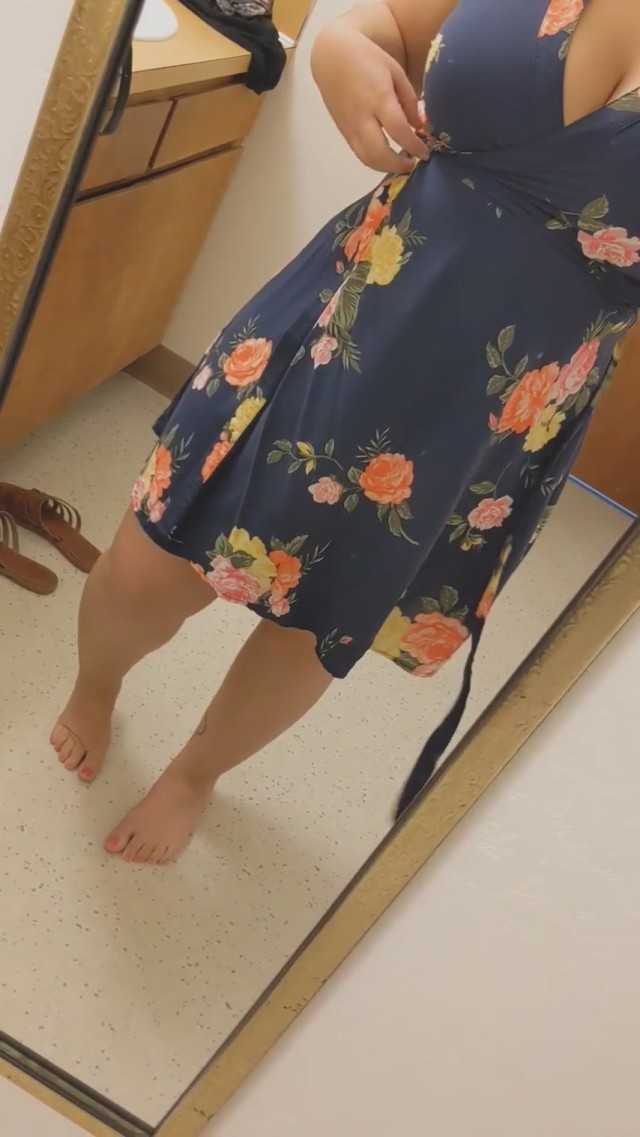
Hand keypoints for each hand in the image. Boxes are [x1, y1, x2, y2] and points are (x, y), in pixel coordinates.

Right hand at [311, 25, 428, 173]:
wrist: (331, 57)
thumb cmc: (367, 58)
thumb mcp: (395, 71)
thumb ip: (408, 100)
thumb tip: (417, 126)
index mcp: (378, 97)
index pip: (399, 131)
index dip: (414, 146)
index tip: (425, 153)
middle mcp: (362, 116)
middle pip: (379, 153)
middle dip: (398, 165)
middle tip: (412, 163)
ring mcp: (350, 126)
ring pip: (367, 159)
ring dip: (385, 168)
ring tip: (400, 164)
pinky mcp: (343, 131)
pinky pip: (359, 153)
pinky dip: (374, 161)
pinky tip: (386, 157)